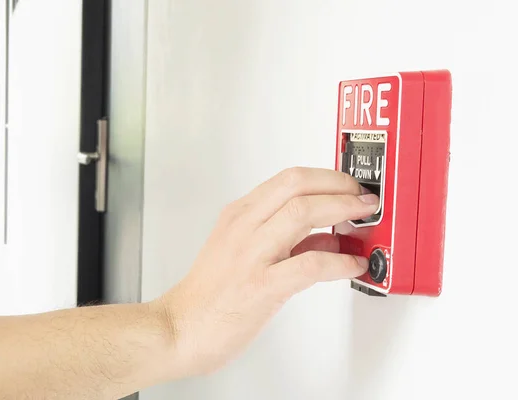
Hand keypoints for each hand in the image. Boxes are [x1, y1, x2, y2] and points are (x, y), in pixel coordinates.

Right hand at [156, 167, 378, 377]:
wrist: (181, 328)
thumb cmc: (209, 295)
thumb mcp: (242, 252)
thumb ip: (287, 241)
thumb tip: (328, 237)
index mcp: (239, 215)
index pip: (288, 179)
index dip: (327, 177)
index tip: (349, 185)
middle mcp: (244, 227)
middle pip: (297, 185)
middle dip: (339, 185)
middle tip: (363, 197)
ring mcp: (251, 254)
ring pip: (303, 213)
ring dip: (343, 210)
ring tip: (364, 218)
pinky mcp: (260, 286)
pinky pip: (309, 264)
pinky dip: (339, 262)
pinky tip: (352, 265)